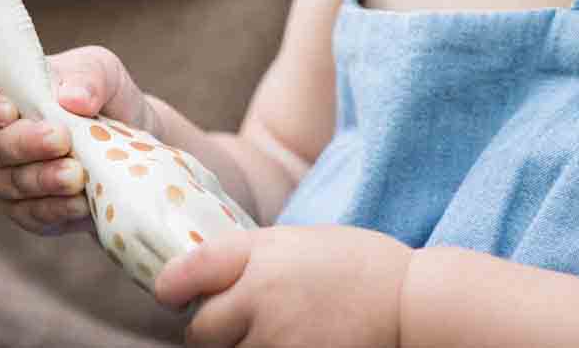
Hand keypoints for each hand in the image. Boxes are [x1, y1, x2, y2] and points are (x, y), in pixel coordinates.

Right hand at [0, 44, 155, 235]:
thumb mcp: (103, 72)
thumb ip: (89, 77)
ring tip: (76, 174)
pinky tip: (81, 202)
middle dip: (25, 144)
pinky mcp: (27, 209)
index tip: (9, 111)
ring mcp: (5, 176)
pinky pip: (30, 214)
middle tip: (61, 140)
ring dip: (42, 179)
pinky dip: (56, 208)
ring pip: (7, 184)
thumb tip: (73, 98)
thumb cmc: (101, 97)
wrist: (129, 141)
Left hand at [155, 225, 410, 347]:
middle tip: (232, 325)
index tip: (170, 294)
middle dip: (210, 330)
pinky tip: (290, 343)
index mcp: (261, 257)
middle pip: (201, 331)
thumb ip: (251, 257)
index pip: (189, 272)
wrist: (408, 302)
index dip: (173, 286)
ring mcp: (276, 342)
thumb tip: (204, 279)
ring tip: (275, 333)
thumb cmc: (358, 266)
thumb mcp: (300, 241)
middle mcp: (261, 299)